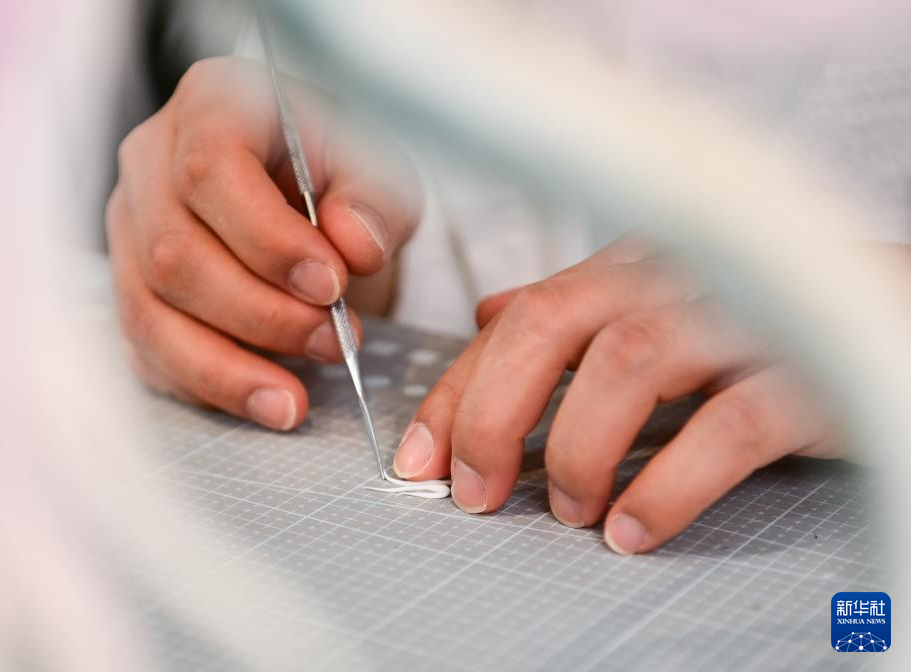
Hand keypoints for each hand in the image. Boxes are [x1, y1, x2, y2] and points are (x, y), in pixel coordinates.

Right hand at [106, 57, 420, 429]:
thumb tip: (353, 245)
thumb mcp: (380, 169)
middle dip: (261, 315)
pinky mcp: (133, 288)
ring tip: (295, 401)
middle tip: (335, 341)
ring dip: (226, 369)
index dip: (267, 240)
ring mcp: (130, 230)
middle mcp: (151, 163)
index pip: (209, 171)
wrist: (312, 195)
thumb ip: (376, 201)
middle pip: (175, 254)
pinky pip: (146, 351)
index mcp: (212, 106)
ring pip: (149, 313)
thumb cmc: (340, 171)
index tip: (331, 286)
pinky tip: (258, 400)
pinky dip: (203, 386)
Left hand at [393, 237, 844, 553]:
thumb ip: (575, 310)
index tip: (420, 456)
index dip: (458, 388)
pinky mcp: (806, 373)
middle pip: (554, 324)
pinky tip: (633, 529)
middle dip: (494, 411)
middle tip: (474, 488)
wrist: (894, 313)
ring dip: (580, 448)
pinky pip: (728, 426)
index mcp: (633, 266)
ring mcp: (744, 318)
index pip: (519, 316)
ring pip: (631, 362)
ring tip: (568, 509)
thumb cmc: (765, 317)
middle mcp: (678, 277)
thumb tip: (489, 313)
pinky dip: (668, 485)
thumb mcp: (658, 302)